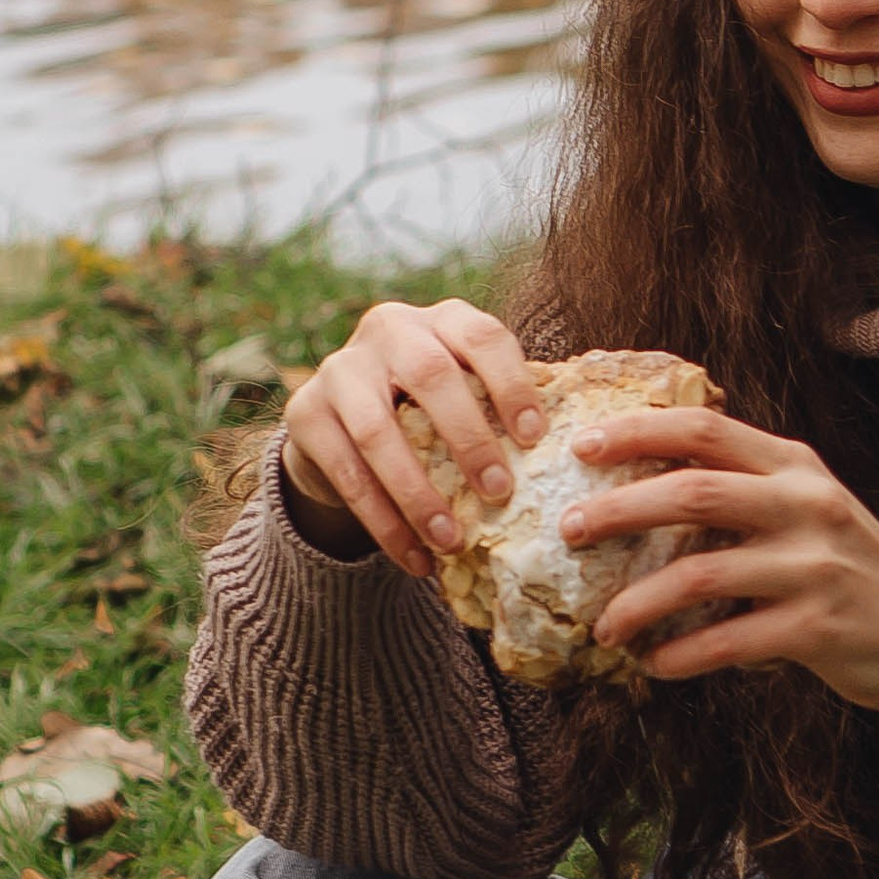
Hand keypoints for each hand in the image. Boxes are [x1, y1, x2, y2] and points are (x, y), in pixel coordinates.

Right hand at [281, 299, 546, 579]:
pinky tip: (414, 558)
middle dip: (469, 439)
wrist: (340, 422)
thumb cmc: (428, 412)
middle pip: (431, 375)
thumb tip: (574, 456)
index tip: (536, 439)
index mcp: (441, 320)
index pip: (483, 336)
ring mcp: (339, 368)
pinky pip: (345, 471)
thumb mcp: (463, 393)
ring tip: (452, 542)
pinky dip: (382, 521)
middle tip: (500, 494)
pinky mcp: (304, 412)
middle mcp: (388, 329)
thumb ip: (500, 409)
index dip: (512, 383)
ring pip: (378, 430)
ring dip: (418, 493)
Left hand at [559, 407, 878, 714]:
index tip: (581, 445)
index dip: (637, 431)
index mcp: (795, 466)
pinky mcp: (817, 629)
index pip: (704, 428)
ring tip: (604, 627)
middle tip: (568, 531)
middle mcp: (805, 505)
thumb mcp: (809, 507)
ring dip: (638, 602)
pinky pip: (727, 641)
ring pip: (699, 573)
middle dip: (617, 510)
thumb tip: (645, 482)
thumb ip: (747, 487)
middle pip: (691, 492)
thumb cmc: (852, 568)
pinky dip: (680, 656)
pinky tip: (655, 666)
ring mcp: (813, 567)